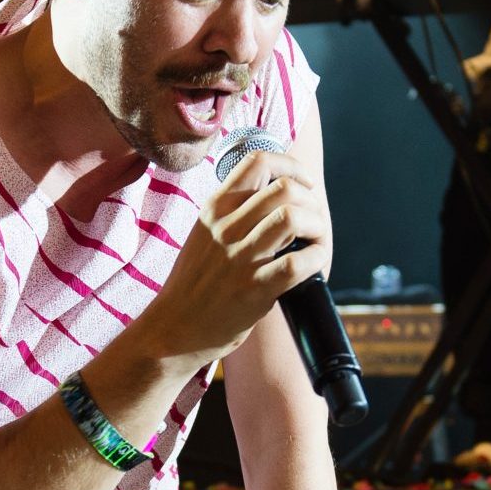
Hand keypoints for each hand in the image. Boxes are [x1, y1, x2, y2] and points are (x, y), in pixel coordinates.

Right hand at [145, 148, 332, 366]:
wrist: (173, 328)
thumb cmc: (193, 282)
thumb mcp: (203, 233)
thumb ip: (232, 212)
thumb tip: (275, 193)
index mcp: (214, 209)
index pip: (258, 162)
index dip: (291, 166)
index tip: (303, 183)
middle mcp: (226, 228)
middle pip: (284, 188)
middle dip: (310, 199)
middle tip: (313, 218)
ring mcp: (240, 259)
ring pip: (292, 218)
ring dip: (317, 225)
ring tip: (315, 239)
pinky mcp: (255, 289)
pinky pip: (298, 263)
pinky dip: (317, 257)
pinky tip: (314, 262)